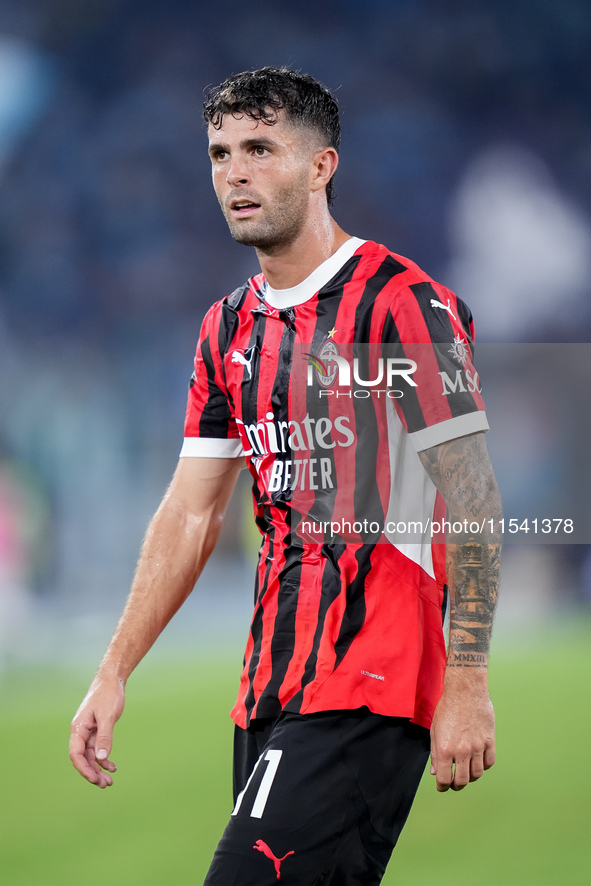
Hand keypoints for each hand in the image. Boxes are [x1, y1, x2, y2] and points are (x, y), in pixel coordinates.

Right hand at [69, 676, 124, 787]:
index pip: (76, 754)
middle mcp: (81, 732)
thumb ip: (104, 737)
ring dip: (99, 769)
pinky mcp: (97, 730)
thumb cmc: (107, 695)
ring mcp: (89, 732)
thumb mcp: (107, 716)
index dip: (83, 768)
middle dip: (92, 773)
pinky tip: (112, 767)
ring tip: (109, 781)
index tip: (94, 779)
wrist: (112, 680)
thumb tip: (101, 758)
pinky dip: (104, 759)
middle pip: (83, 758)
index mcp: (78, 728)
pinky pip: (98, 749)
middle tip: (105, 784)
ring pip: (91, 756)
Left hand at [430, 671, 494, 791]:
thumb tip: (435, 772)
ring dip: (470, 777)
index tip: (442, 786)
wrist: (465, 691)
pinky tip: (477, 761)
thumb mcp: (435, 729)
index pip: (444, 779)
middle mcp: (462, 751)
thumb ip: (435, 753)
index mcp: (445, 748)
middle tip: (454, 783)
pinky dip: (483, 766)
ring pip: (477, 774)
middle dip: (456, 786)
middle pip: (462, 781)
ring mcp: (477, 747)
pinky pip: (489, 763)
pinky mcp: (489, 741)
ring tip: (466, 772)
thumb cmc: (448, 707)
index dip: (442, 786)